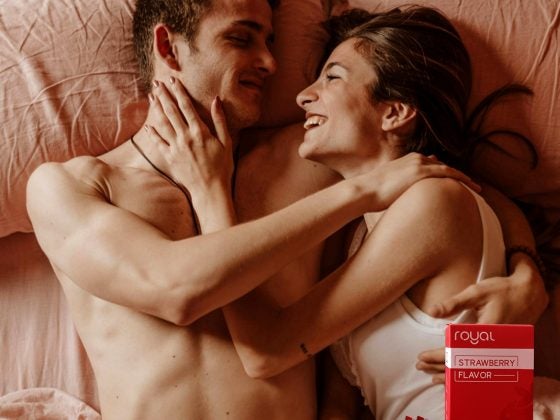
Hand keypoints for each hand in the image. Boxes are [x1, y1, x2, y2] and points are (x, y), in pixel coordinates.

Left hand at [146, 78, 233, 203]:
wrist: (210, 190)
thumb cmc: (222, 167)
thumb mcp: (226, 142)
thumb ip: (220, 120)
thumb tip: (216, 101)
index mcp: (200, 132)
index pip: (187, 107)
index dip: (179, 92)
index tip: (173, 81)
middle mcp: (186, 137)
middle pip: (172, 111)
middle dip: (164, 95)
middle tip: (157, 83)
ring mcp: (176, 147)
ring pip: (163, 123)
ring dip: (156, 109)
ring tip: (151, 96)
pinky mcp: (170, 158)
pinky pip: (158, 142)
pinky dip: (153, 133)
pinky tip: (148, 125)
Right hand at [355, 153, 479, 211]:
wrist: (363, 190)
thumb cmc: (370, 193)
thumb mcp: (386, 186)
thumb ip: (397, 187)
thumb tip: (398, 199)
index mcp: (407, 161)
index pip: (431, 164)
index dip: (444, 173)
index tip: (454, 181)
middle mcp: (415, 158)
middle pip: (443, 165)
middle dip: (457, 175)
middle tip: (471, 186)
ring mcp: (419, 164)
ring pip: (449, 169)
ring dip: (464, 178)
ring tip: (477, 188)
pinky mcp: (421, 172)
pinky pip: (448, 173)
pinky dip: (462, 178)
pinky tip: (472, 187)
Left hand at [416, 256, 548, 384]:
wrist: (530, 294)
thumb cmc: (502, 290)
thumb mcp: (476, 292)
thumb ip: (454, 303)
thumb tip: (431, 312)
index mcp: (486, 332)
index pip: (457, 351)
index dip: (437, 356)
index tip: (422, 358)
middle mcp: (493, 345)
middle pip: (463, 363)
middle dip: (439, 366)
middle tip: (419, 366)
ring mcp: (498, 349)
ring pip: (472, 367)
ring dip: (451, 371)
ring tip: (430, 373)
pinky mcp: (500, 349)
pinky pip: (480, 364)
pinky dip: (465, 369)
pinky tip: (453, 373)